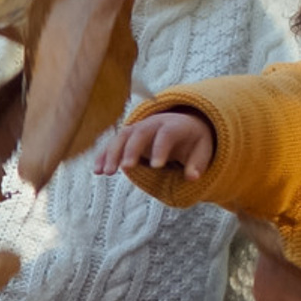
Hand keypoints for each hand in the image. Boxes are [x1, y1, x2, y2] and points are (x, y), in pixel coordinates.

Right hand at [97, 109, 215, 178]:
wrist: (184, 125)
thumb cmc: (194, 141)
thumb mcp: (203, 150)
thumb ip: (198, 164)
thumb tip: (192, 177)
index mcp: (175, 125)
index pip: (167, 133)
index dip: (161, 148)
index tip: (157, 166)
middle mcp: (154, 123)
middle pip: (140, 132)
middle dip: (131, 148)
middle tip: (125, 168)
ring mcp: (139, 127)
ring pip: (122, 136)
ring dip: (112, 153)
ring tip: (106, 172)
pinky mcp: (128, 136)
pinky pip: (113, 143)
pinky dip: (104, 155)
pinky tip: (97, 170)